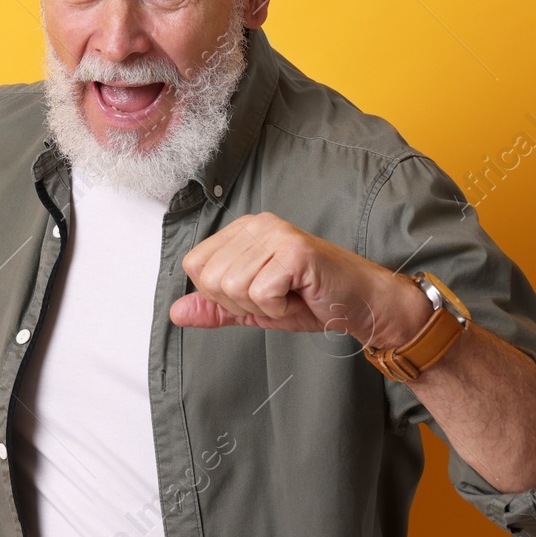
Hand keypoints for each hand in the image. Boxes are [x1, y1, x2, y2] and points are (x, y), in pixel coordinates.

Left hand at [169, 212, 429, 346]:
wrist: (359, 305)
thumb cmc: (311, 300)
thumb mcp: (254, 308)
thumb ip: (216, 308)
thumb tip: (176, 312)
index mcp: (242, 231)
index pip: (195, 266)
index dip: (220, 294)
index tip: (256, 294)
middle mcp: (256, 224)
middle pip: (210, 279)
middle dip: (241, 303)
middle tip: (275, 297)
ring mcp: (276, 234)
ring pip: (233, 287)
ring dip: (262, 306)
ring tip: (289, 295)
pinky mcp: (294, 250)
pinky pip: (261, 293)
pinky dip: (278, 308)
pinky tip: (299, 295)